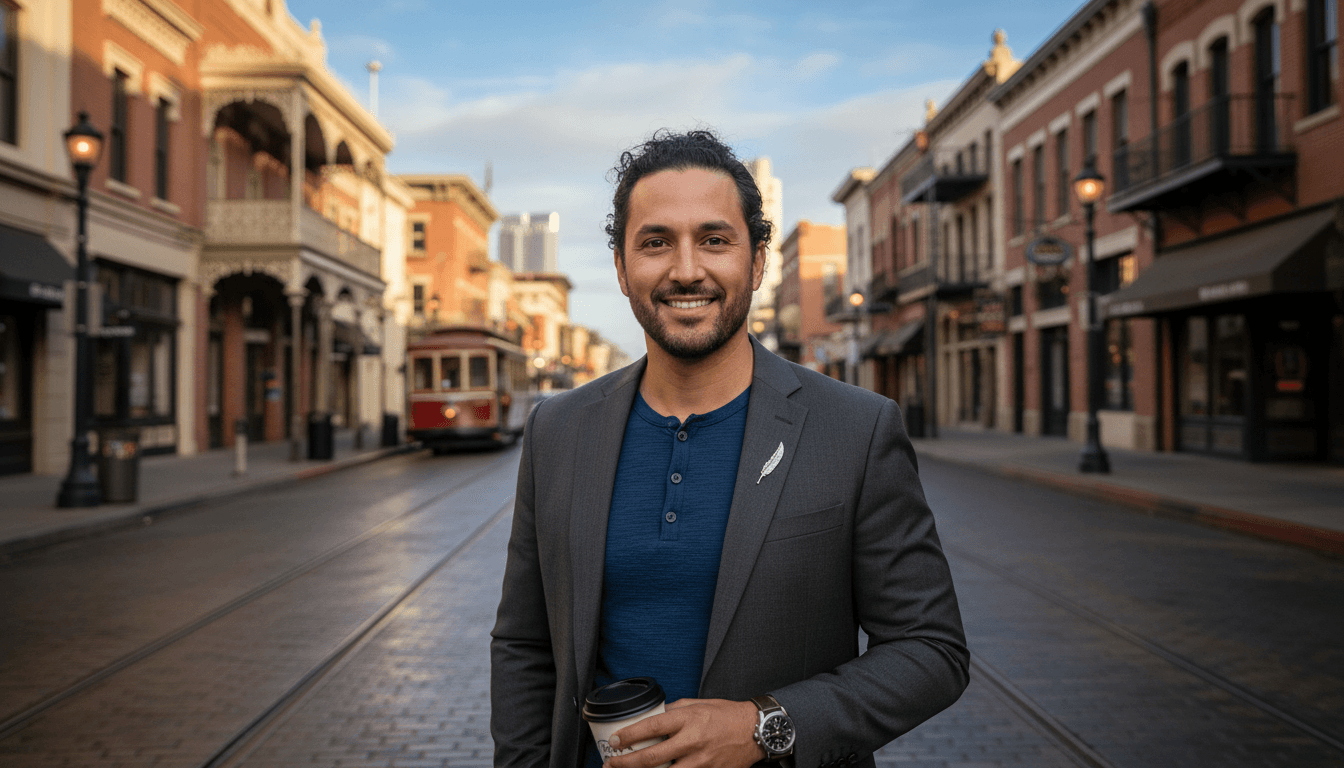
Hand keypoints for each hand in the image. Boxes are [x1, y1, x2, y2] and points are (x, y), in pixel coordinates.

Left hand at [605, 698, 765, 767]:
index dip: (630, 735)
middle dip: (627, 763)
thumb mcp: (698, 704)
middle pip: (653, 757)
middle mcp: (693, 741)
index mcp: (688, 719)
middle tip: (611, 764)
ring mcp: (701, 761)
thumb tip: (653, 717)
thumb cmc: (726, 715)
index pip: (652, 726)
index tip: (616, 740)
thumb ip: (674, 711)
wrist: (755, 731)